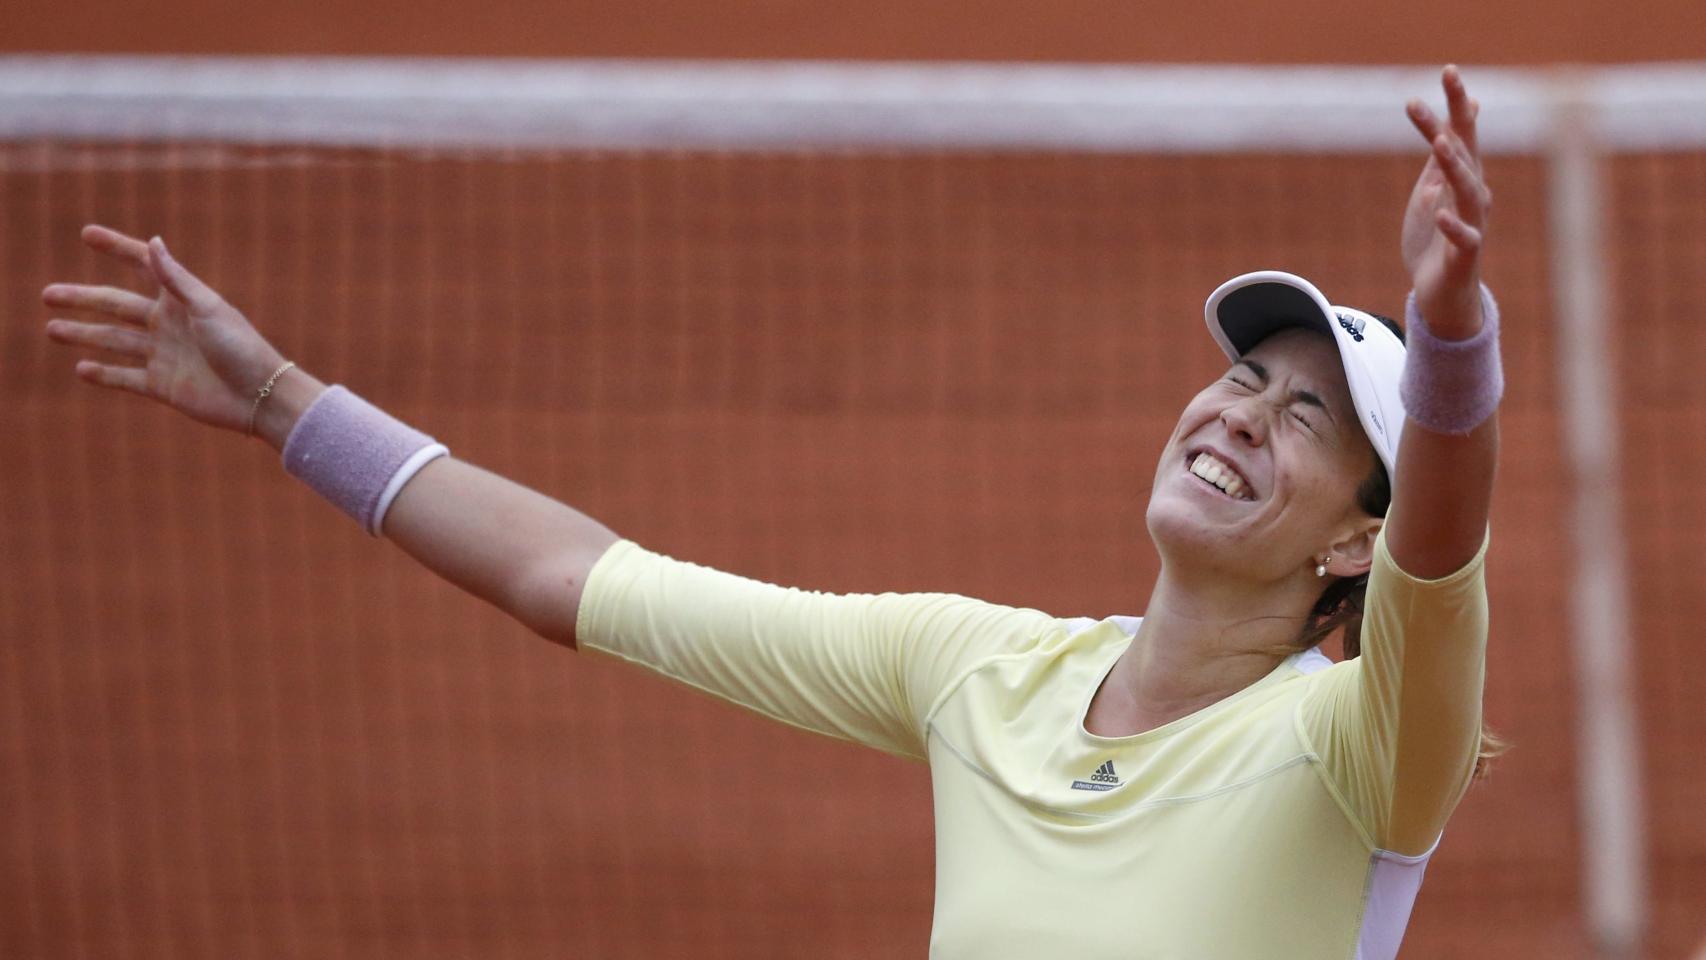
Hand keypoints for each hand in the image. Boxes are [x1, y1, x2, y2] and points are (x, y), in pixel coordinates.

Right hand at [43, 225, 289, 434]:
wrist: (261, 397)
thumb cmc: (241, 347)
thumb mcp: (207, 308)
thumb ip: (176, 279)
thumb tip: (153, 242)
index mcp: (181, 300)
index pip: (142, 266)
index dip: (117, 248)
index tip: (87, 233)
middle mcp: (169, 325)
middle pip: (116, 306)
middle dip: (82, 299)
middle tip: (46, 294)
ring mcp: (164, 355)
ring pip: (114, 341)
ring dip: (83, 334)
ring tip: (52, 329)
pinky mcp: (163, 386)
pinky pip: (126, 378)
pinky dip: (104, 375)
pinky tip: (81, 369)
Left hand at [1400, 65, 1491, 335]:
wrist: (1440, 292)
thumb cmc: (1437, 239)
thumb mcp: (1433, 189)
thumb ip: (1443, 155)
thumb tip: (1461, 114)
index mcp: (1462, 178)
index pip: (1462, 133)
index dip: (1456, 103)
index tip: (1448, 70)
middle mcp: (1472, 196)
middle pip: (1465, 153)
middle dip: (1452, 122)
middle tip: (1437, 94)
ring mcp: (1471, 224)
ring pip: (1467, 191)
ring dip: (1455, 166)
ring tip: (1439, 142)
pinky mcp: (1464, 255)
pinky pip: (1463, 238)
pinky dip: (1452, 225)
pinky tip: (1438, 211)